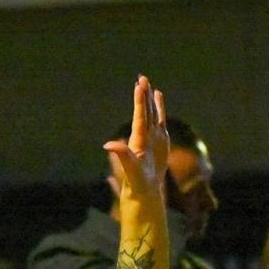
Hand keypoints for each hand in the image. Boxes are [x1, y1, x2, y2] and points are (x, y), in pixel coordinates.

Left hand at [103, 75, 168, 207]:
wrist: (145, 190)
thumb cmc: (136, 182)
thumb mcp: (129, 169)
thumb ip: (122, 155)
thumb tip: (107, 145)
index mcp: (137, 139)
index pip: (139, 115)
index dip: (140, 100)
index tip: (139, 85)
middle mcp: (144, 135)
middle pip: (144, 110)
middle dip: (143, 95)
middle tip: (142, 77)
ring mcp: (152, 136)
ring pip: (151, 112)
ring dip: (150, 98)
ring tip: (148, 83)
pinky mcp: (161, 140)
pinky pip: (160, 119)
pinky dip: (160, 107)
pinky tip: (159, 97)